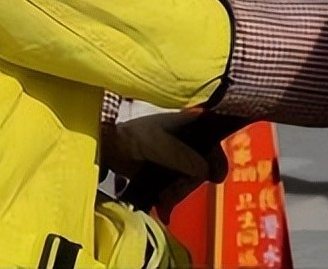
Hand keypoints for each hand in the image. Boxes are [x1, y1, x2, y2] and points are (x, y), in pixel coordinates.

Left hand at [102, 110, 227, 214]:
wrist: (110, 149)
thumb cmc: (134, 137)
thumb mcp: (158, 143)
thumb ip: (182, 156)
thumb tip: (204, 171)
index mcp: (191, 123)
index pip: (214, 140)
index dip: (216, 158)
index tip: (215, 177)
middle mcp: (189, 139)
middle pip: (203, 165)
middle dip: (188, 183)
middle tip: (175, 192)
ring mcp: (179, 157)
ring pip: (190, 179)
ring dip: (178, 193)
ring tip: (164, 200)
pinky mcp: (168, 172)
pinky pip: (178, 186)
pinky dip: (172, 197)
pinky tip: (164, 205)